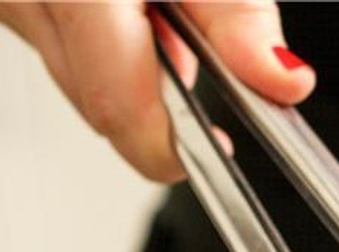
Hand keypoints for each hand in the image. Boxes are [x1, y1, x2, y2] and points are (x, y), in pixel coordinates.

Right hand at [0, 1, 315, 182]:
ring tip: (157, 0)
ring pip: (82, 79)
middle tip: (192, 31)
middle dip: (163, 91)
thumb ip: (237, 12)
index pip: (120, 107)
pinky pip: (59, 44)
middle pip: (103, 103)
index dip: (176, 145)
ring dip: (133, 60)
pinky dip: (103, 34)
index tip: (220, 148)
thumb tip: (279, 81)